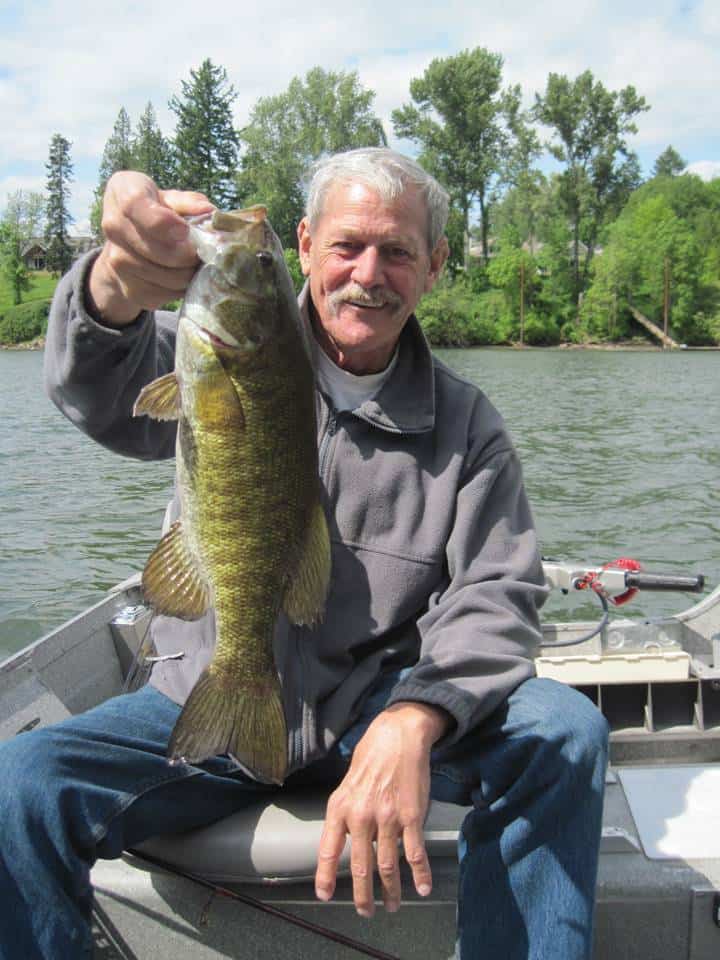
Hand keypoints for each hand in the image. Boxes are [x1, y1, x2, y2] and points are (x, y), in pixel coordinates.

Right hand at [88, 171, 213, 325]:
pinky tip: (181, 275)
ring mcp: (117, 260)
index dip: (165, 223)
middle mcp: (112, 225)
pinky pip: (165, 294)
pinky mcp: (129, 288)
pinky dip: (181, 288)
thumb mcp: (170, 199)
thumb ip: (189, 202)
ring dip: (189, 273)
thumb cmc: (156, 212)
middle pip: (159, 250)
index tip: (186, 231)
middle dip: (189, 254)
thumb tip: (208, 211)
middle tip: (200, 251)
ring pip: (167, 276)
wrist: (126, 245)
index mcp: (123, 191)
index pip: (136, 206)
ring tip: (192, 263)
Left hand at [315, 701, 449, 916]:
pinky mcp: (412, 816)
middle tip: (365, 912)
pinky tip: (422, 887)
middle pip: (361, 866)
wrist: (399, 735)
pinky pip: (414, 852)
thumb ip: (345, 812)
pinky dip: (419, 874)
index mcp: (340, 806)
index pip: (329, 849)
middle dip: (363, 895)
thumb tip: (347, 840)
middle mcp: (361, 815)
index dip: (326, 875)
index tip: (324, 895)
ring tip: (392, 905)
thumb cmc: (371, 756)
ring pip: (387, 865)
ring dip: (390, 890)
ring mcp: (388, 817)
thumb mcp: (347, 782)